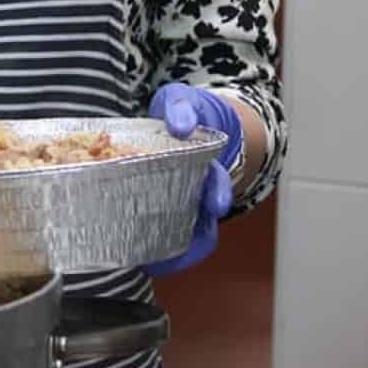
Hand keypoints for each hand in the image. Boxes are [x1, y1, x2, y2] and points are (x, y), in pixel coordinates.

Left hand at [143, 83, 242, 276]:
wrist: (183, 119)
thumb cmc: (181, 112)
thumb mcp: (180, 100)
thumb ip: (180, 108)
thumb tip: (181, 125)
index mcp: (208, 160)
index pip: (218, 180)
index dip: (218, 193)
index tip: (216, 205)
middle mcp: (205, 185)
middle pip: (209, 215)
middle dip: (199, 235)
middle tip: (181, 252)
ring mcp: (190, 199)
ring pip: (195, 233)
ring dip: (181, 252)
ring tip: (157, 266)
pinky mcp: (171, 207)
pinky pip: (176, 236)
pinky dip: (166, 253)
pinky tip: (149, 264)